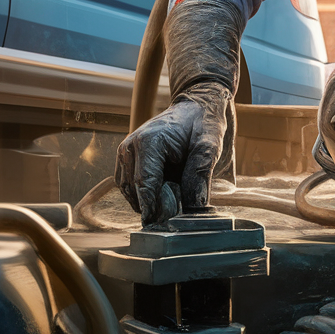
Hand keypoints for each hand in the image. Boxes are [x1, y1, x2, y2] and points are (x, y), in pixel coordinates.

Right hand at [115, 82, 233, 226]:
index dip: (153, 208)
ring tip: (174, 198)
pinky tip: (165, 192)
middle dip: (154, 206)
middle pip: (136, 191)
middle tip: (177, 214)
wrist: (196, 106)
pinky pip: (131, 186)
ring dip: (149, 200)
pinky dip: (146, 194)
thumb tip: (194, 207)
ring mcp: (126, 153)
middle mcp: (130, 147)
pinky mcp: (127, 160)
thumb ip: (200, 175)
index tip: (160, 227)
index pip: (145, 184)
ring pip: (131, 192)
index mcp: (148, 142)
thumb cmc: (203, 123)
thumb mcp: (209, 147)